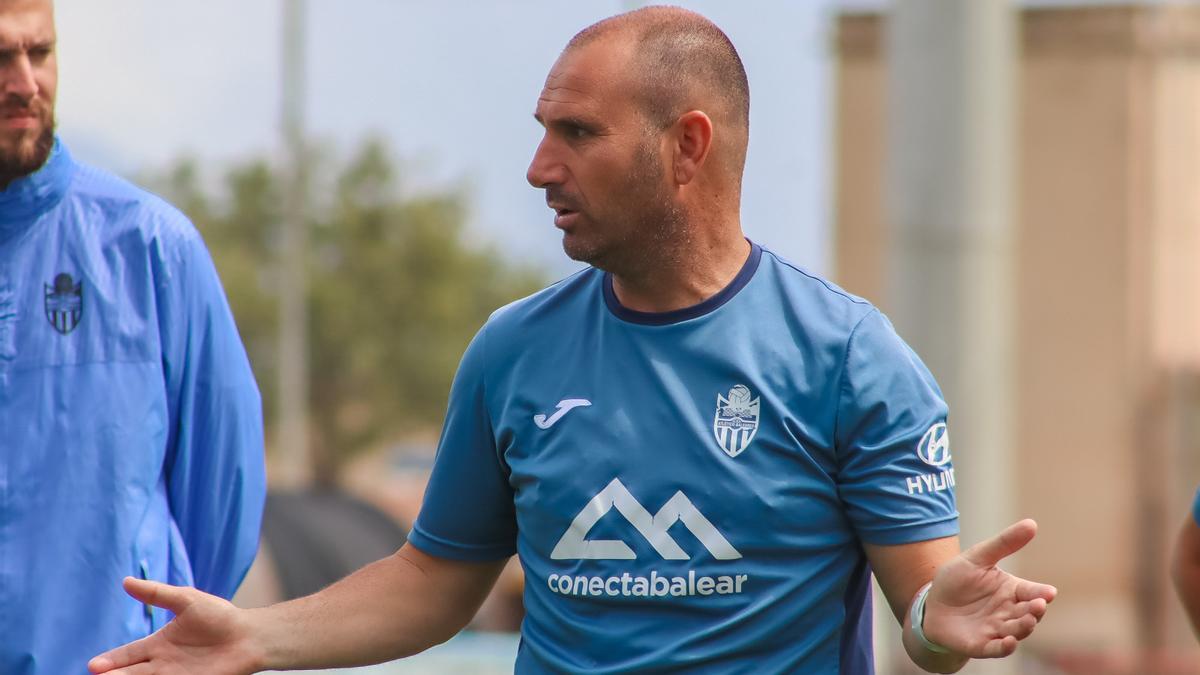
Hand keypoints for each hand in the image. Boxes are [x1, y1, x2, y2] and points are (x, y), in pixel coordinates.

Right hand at [88, 577, 261, 674]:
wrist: (250, 636)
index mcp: (159, 643)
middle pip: (131, 672)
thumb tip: (126, 581)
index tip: (93, 665)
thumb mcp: (186, 600)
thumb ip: (156, 594)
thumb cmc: (221, 617)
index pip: (128, 654)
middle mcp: (163, 663)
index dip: (111, 660)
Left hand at [922, 519, 1056, 658]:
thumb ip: (1004, 543)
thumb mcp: (977, 557)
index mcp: (1012, 591)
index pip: (1033, 592)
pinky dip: (1005, 648)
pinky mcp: (980, 644)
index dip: (1042, 593)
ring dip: (1024, 628)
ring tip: (1028, 620)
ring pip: (1016, 631)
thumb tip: (1032, 523)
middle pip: (1029, 613)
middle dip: (1035, 610)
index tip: (1049, 592)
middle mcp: (1009, 612)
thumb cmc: (958, 580)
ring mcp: (996, 630)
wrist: (931, 603)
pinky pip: (996, 649)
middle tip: (1038, 605)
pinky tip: (1010, 642)